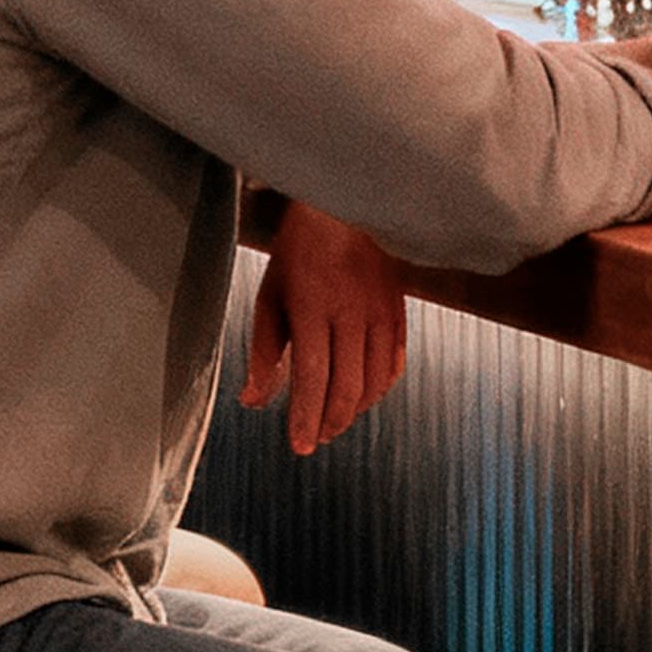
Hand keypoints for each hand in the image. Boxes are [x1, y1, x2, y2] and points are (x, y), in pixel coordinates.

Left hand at [242, 202, 409, 455]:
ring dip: (355, 409)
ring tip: (334, 421)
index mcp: (312, 306)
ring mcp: (380, 310)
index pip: (313, 377)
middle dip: (329, 421)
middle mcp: (351, 311)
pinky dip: (381, 387)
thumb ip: (264, 352)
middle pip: (346, 385)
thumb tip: (254, 400)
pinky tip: (365, 395)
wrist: (345, 206)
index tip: (299, 444)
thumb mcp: (270, 296)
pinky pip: (395, 361)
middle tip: (315, 439)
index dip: (306, 417)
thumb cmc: (301, 248)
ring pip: (375, 379)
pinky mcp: (398, 309)